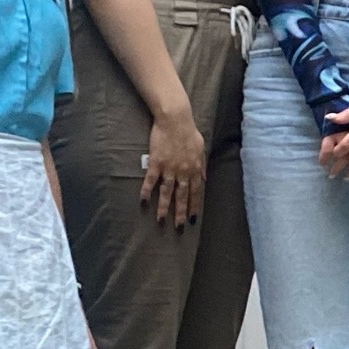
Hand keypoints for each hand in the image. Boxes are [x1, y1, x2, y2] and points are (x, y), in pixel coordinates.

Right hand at [142, 109, 206, 226]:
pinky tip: (144, 202)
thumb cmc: (189, 132)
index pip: (195, 192)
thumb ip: (201, 165)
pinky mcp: (156, 162)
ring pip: (166, 192)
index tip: (192, 219)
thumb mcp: (201, 148)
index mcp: (194, 169)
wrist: (175, 120)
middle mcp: (183, 171)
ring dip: (163, 207)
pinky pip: (151, 180)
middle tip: (178, 228)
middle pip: (182, 196)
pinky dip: (147, 191)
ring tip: (161, 221)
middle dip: (180, 213)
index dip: (194, 206)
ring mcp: (169, 168)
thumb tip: (204, 180)